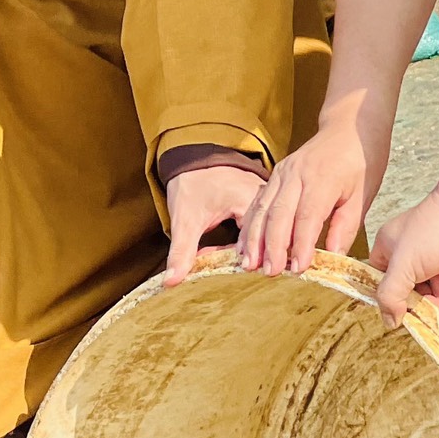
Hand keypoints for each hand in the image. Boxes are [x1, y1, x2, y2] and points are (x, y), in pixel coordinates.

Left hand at [163, 161, 262, 284]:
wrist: (191, 157)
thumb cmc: (190, 182)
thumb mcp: (185, 220)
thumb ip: (182, 251)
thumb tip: (173, 280)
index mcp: (250, 200)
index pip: (255, 244)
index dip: (238, 265)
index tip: (223, 276)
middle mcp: (265, 200)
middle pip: (263, 242)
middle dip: (245, 262)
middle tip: (229, 277)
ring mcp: (266, 200)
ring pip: (264, 237)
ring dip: (247, 253)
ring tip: (232, 268)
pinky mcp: (262, 203)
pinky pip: (262, 229)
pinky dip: (248, 243)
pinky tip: (233, 253)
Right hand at [243, 119, 385, 274]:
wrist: (348, 127)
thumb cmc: (360, 161)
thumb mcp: (363, 194)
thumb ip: (346, 226)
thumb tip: (333, 256)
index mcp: (323, 178)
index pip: (308, 215)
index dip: (301, 244)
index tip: (298, 268)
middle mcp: (297, 174)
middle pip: (279, 213)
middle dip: (272, 246)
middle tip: (270, 272)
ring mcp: (282, 173)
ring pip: (263, 208)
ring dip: (254, 238)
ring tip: (250, 264)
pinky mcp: (275, 176)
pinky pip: (258, 203)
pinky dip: (250, 226)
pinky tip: (246, 247)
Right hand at [369, 190, 438, 342]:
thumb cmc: (433, 229)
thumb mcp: (403, 265)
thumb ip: (391, 295)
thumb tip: (388, 321)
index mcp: (391, 251)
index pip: (386, 285)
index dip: (395, 304)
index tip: (404, 325)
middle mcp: (412, 255)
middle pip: (418, 293)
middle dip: (431, 315)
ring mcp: (438, 258)